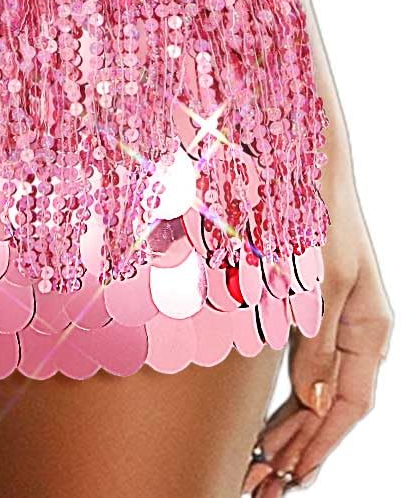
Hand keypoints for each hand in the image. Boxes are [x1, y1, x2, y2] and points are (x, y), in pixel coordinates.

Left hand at [242, 176, 392, 494]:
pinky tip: (260, 419)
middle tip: (259, 489)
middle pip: (329, 408)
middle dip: (298, 452)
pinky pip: (295, 367)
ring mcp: (329, 321)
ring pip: (311, 393)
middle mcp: (352, 330)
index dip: (319, 445)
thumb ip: (318, 339)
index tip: (289, 478)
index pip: (348, 405)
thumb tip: (312, 399)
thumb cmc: (316, 213)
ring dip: (286, 433)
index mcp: (369, 327)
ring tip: (257, 470)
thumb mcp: (319, 278)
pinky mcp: (303, 308)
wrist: (300, 162)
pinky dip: (278, 397)